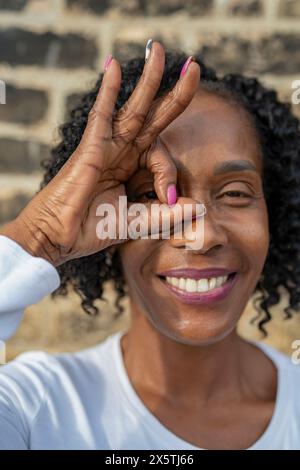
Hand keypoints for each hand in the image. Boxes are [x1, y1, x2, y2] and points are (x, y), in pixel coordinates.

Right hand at [0, 42, 199, 265]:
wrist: (60, 236)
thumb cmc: (93, 228)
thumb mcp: (139, 222)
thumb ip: (168, 216)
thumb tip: (200, 209)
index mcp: (134, 167)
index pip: (162, 157)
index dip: (169, 175)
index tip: (166, 199)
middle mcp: (123, 151)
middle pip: (154, 116)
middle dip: (175, 93)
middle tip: (195, 67)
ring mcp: (107, 146)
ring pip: (132, 108)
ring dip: (148, 79)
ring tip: (160, 51)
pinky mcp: (90, 147)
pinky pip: (101, 115)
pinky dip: (107, 90)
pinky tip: (114, 65)